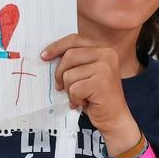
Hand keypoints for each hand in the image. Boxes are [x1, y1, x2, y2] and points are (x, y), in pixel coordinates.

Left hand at [41, 34, 139, 151]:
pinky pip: (74, 89)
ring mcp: (105, 68)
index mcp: (104, 48)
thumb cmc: (97, 96)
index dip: (56, 47)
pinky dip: (75, 99)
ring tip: (80, 96)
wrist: (114, 117)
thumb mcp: (86, 72)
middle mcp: (107, 54)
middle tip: (61, 86)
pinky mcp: (101, 83)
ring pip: (69, 74)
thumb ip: (74, 61)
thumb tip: (48, 55)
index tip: (44, 56)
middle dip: (60, 74)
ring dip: (69, 90)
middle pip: (69, 56)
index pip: (74, 40)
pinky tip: (84, 102)